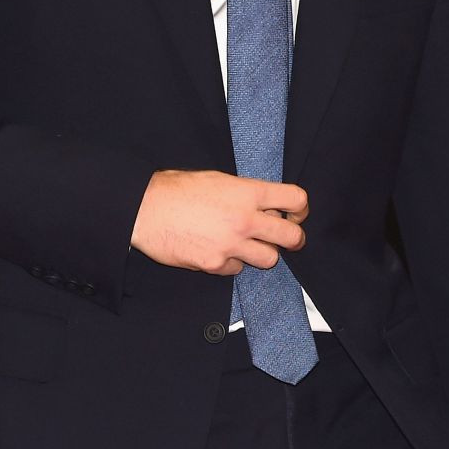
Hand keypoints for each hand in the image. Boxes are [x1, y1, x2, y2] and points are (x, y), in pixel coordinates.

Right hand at [130, 169, 308, 275]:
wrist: (147, 209)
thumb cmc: (178, 190)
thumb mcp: (218, 179)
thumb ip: (245, 192)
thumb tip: (264, 203)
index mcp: (247, 192)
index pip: (296, 199)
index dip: (301, 208)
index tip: (297, 213)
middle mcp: (245, 219)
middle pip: (293, 237)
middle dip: (294, 238)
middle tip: (287, 237)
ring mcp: (232, 245)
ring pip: (270, 259)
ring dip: (263, 252)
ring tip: (248, 243)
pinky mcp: (216, 265)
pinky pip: (238, 269)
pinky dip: (233, 262)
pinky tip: (219, 249)